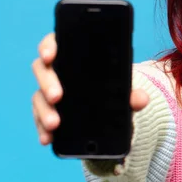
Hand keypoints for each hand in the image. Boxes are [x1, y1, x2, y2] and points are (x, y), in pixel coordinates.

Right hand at [31, 32, 149, 145]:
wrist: (108, 108)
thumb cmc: (111, 88)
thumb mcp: (122, 88)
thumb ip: (131, 93)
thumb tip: (142, 99)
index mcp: (72, 56)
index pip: (55, 43)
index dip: (49, 47)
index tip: (50, 55)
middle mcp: (55, 71)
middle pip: (43, 70)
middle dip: (48, 83)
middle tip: (57, 96)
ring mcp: (48, 91)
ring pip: (39, 97)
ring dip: (44, 110)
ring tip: (54, 124)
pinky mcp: (46, 111)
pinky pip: (39, 119)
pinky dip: (42, 129)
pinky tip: (47, 139)